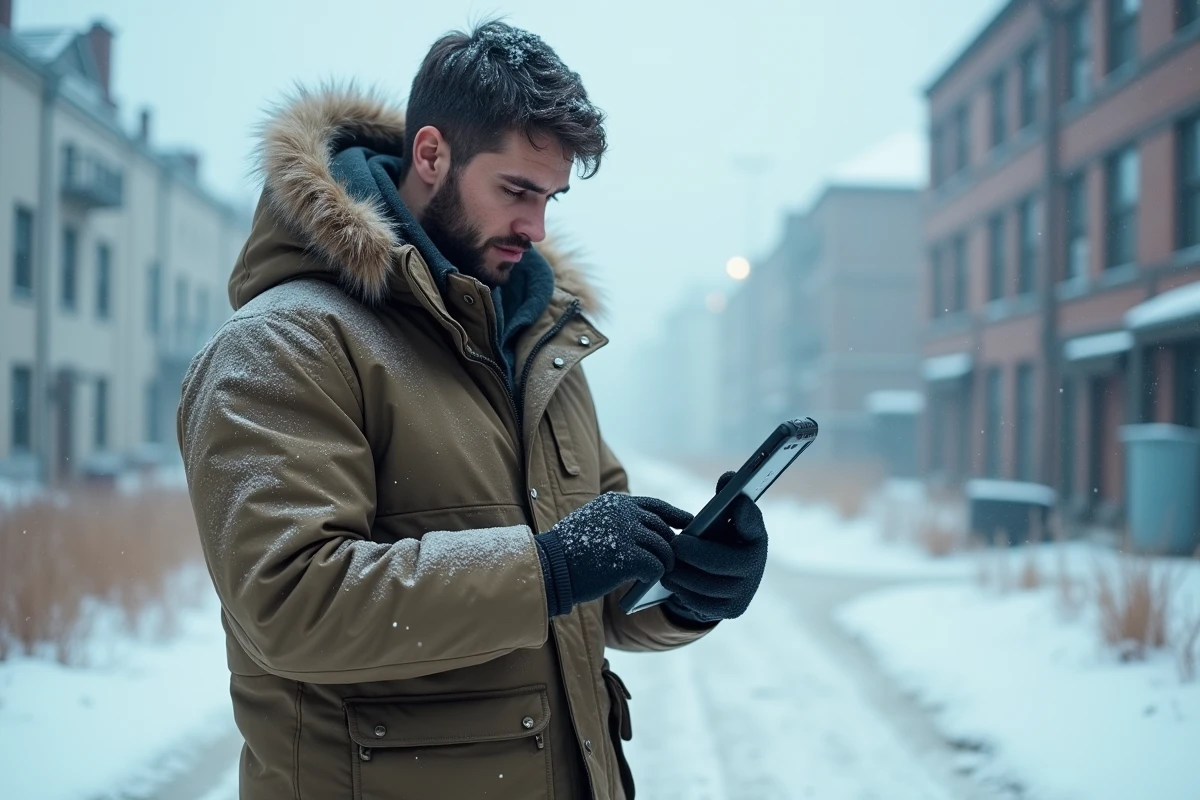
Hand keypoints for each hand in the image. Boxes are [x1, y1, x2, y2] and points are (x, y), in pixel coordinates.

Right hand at [535, 493, 693, 616]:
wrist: (551, 568)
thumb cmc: (571, 551)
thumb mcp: (594, 523)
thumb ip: (621, 522)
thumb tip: (653, 533)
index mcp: (616, 502)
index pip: (656, 506)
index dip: (675, 515)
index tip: (688, 522)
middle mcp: (624, 512)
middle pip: (663, 529)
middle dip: (669, 546)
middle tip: (670, 562)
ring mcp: (627, 532)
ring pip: (664, 549)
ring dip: (664, 564)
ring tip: (658, 574)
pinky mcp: (628, 556)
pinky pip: (657, 566)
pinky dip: (655, 575)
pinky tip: (644, 580)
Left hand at [662, 472, 767, 622]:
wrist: (717, 580)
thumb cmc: (716, 541)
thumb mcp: (719, 521)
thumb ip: (722, 499)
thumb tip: (727, 478)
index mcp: (756, 539)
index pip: (754, 524)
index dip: (747, 514)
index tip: (737, 502)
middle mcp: (756, 567)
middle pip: (722, 563)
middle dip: (695, 553)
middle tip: (675, 544)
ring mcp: (744, 592)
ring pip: (706, 585)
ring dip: (682, 572)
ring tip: (667, 562)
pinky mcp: (729, 610)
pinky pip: (699, 601)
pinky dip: (682, 589)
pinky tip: (672, 579)